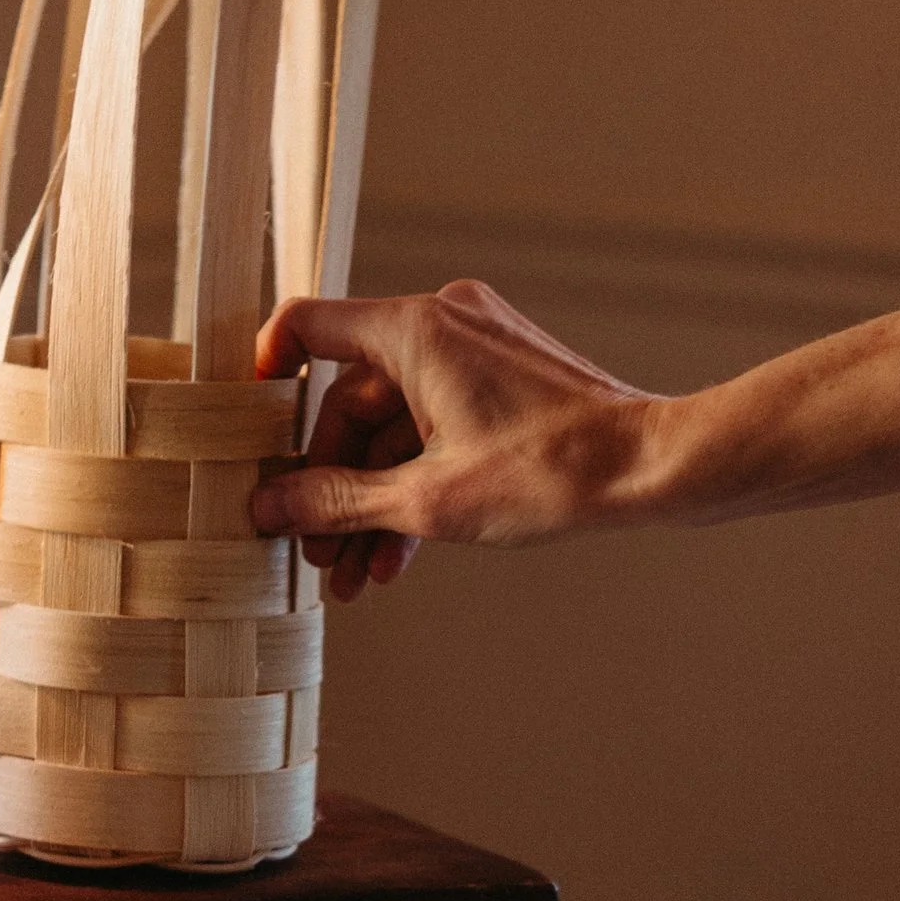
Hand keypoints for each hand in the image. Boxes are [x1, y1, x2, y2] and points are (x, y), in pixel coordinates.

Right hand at [247, 281, 657, 600]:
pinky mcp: (498, 385)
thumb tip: (267, 507)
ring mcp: (472, 354)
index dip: (264, 375)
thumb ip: (336, 502)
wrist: (652, 470)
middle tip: (310, 550)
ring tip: (351, 574)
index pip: (307, 328)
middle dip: (328, 485)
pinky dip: (411, 486)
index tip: (247, 434)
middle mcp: (441, 326)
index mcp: (416, 330)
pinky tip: (395, 557)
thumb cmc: (553, 471)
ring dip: (369, 502)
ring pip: (390, 429)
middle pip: (348, 402)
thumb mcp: (427, 500)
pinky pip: (431, 430)